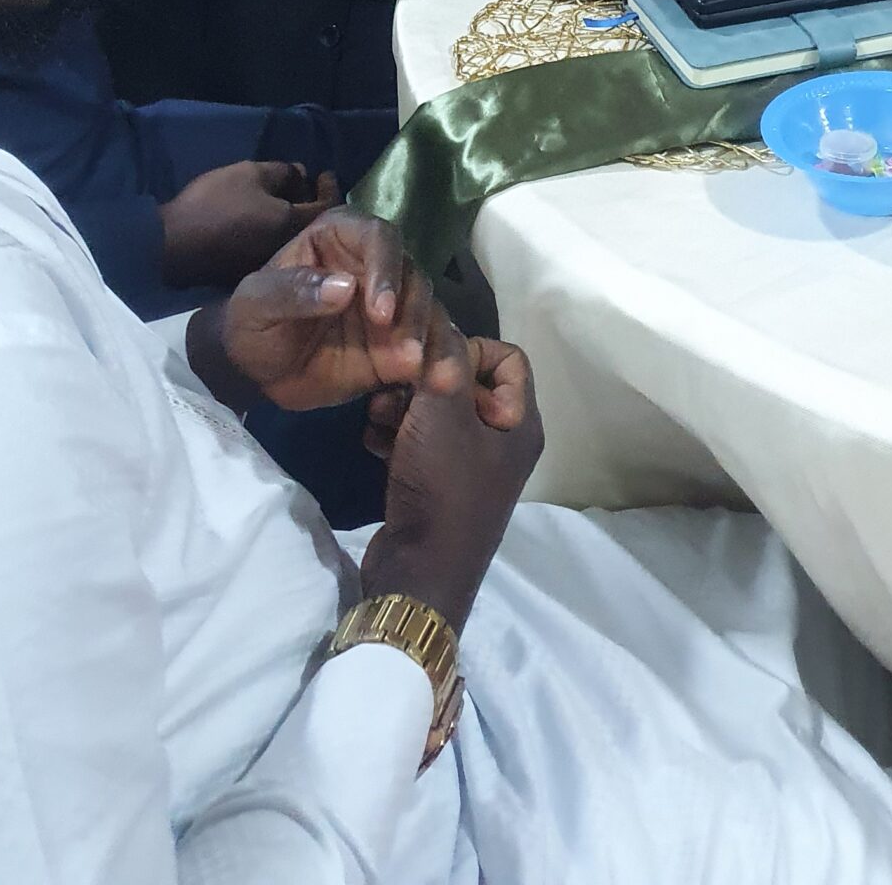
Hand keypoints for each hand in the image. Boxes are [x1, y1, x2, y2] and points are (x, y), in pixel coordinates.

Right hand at [160, 159, 336, 290]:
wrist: (170, 245)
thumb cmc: (214, 204)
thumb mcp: (250, 174)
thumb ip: (283, 172)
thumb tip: (302, 173)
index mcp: (293, 225)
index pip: (328, 207)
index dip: (330, 187)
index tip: (324, 173)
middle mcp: (288, 250)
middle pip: (312, 224)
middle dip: (313, 201)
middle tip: (308, 182)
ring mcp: (267, 262)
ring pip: (293, 235)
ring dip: (295, 215)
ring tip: (289, 195)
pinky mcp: (248, 268)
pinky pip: (274, 243)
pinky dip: (278, 227)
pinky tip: (267, 215)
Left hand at [187, 209, 464, 414]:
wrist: (254, 373)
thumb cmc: (250, 323)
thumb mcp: (255, 304)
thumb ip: (294, 291)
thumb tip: (345, 287)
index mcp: (339, 236)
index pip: (378, 237)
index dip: (386, 269)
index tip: (382, 312)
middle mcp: (373, 264)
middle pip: (411, 275)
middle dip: (413, 313)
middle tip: (406, 354)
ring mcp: (391, 305)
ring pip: (427, 310)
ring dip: (432, 340)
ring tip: (427, 374)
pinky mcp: (398, 344)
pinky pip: (427, 347)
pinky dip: (439, 363)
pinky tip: (441, 383)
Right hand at [361, 334, 543, 632]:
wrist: (417, 574)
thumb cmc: (441, 487)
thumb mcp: (443, 412)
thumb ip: (444, 358)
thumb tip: (440, 317)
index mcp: (520, 423)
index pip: (508, 357)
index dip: (470, 348)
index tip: (434, 362)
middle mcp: (503, 441)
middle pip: (467, 382)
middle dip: (426, 378)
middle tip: (394, 386)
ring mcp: (470, 467)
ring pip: (438, 411)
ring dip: (404, 405)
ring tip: (376, 414)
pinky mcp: (438, 485)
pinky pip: (420, 441)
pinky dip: (397, 434)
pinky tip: (371, 439)